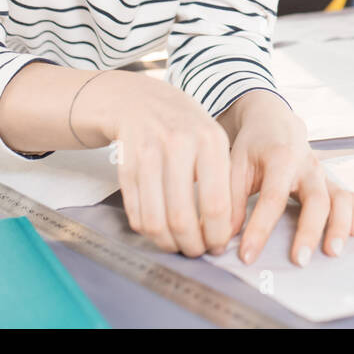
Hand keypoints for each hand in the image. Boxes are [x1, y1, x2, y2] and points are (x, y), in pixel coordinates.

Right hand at [94, 72, 233, 257]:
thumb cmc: (186, 128)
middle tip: (197, 252)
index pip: (215, 203)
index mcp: (210, 141)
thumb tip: (227, 229)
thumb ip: (223, 180)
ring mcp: (148, 155)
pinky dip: (148, 231)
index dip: (217, 234)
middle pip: (182, 217)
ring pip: (155, 220)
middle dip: (192, 245)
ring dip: (168, 243)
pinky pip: (136, 213)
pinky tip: (159, 232)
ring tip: (179, 246)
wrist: (141, 101)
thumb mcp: (213, 140)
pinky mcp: (125, 166)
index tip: (219, 246)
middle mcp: (178, 145)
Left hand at [219, 90, 353, 265]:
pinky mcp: (332, 181)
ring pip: (341, 199)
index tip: (248, 255)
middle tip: (300, 261)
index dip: (260, 229)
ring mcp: (324, 174)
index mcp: (281, 158)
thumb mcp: (236, 164)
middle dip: (310, 232)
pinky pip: (352, 197)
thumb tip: (225, 236)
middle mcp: (308, 166)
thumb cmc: (254, 146)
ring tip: (332, 253)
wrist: (275, 122)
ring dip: (340, 226)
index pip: (273, 198)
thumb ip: (230, 199)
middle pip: (316, 200)